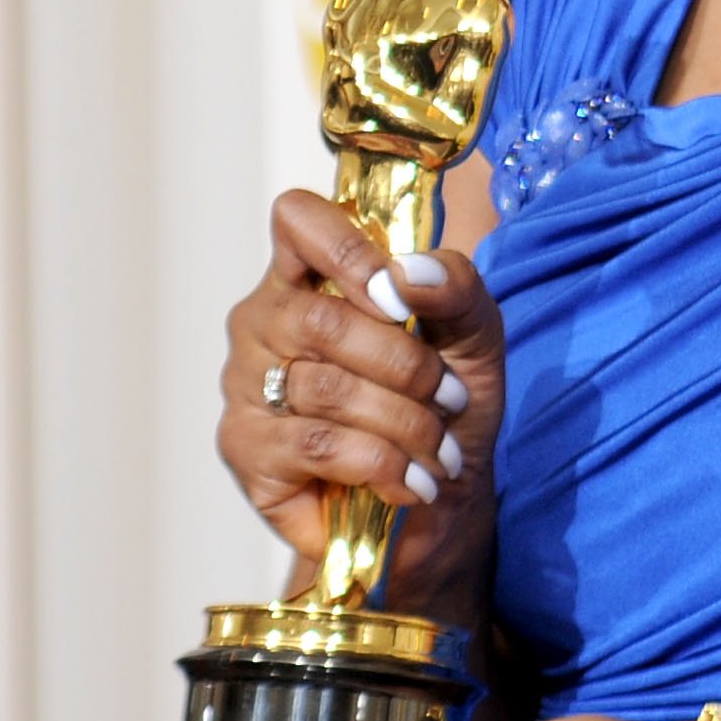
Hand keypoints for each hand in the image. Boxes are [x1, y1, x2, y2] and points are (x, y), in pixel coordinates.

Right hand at [216, 189, 505, 614]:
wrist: (440, 501)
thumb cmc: (446, 406)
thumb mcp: (475, 336)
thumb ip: (455, 286)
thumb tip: (406, 272)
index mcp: (312, 275)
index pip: (298, 220)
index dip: (347, 249)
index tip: (397, 299)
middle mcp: (265, 322)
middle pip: (320, 319)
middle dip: (405, 366)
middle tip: (450, 399)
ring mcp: (246, 385)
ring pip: (323, 388)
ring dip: (403, 423)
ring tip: (438, 451)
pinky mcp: (246, 450)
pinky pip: (316, 445)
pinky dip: (381, 464)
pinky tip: (409, 482)